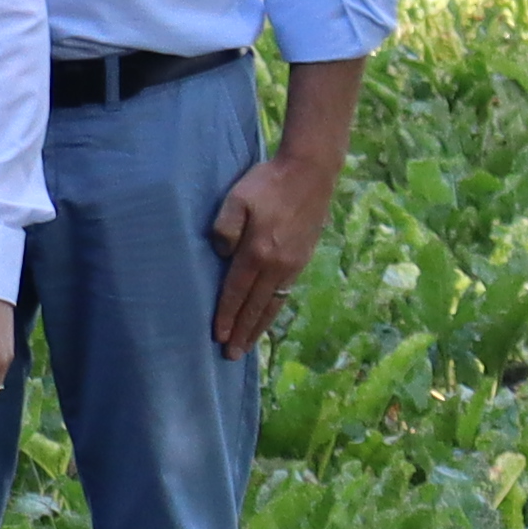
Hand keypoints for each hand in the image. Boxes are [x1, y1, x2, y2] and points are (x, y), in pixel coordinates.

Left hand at [207, 143, 343, 352]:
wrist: (310, 173)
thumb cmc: (267, 183)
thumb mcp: (237, 198)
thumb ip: (225, 227)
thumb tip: (221, 255)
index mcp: (258, 252)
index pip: (237, 292)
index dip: (226, 315)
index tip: (217, 337)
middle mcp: (278, 265)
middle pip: (255, 306)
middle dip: (242, 332)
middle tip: (230, 355)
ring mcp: (293, 264)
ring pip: (273, 304)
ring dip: (259, 327)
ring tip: (247, 346)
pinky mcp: (302, 259)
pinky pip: (285, 293)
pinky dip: (273, 310)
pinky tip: (267, 318)